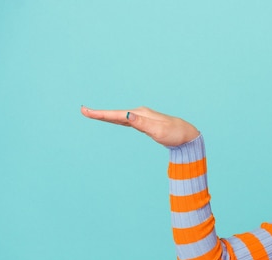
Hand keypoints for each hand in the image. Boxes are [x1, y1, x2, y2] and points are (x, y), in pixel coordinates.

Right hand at [81, 106, 199, 146]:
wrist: (187, 135)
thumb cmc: (175, 134)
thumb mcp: (158, 130)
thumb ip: (142, 124)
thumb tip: (127, 116)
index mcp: (141, 114)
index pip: (118, 115)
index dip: (101, 114)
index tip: (87, 111)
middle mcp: (140, 113)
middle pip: (116, 114)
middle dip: (100, 113)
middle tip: (84, 111)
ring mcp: (142, 118)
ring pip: (120, 117)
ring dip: (107, 116)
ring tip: (92, 114)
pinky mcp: (145, 123)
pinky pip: (126, 121)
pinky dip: (117, 120)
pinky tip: (112, 120)